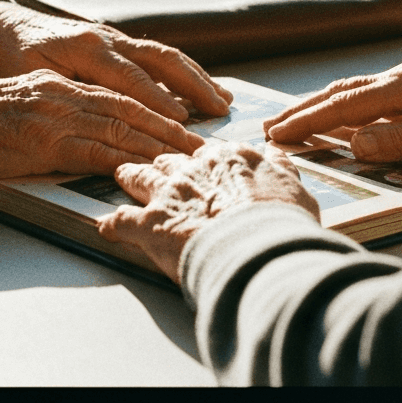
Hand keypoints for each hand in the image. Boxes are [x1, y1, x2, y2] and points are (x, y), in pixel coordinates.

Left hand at [0, 0, 231, 120]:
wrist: (3, 26)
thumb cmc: (12, 58)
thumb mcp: (29, 77)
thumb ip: (68, 93)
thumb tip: (104, 117)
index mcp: (86, 47)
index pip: (132, 77)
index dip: (159, 101)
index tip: (183, 122)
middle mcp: (107, 38)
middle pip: (161, 59)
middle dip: (194, 85)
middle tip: (220, 109)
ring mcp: (115, 37)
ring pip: (166, 55)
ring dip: (197, 77)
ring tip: (223, 99)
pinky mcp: (118, 41)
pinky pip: (157, 55)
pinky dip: (184, 71)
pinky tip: (200, 86)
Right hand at [0, 69, 205, 187]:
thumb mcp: (26, 104)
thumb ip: (60, 114)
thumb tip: (88, 134)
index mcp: (65, 85)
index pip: (124, 94)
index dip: (160, 107)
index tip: (188, 120)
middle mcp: (69, 94)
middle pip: (135, 108)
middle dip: (174, 125)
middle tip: (205, 141)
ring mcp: (61, 117)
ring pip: (124, 128)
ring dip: (162, 144)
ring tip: (190, 157)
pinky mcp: (49, 142)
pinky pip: (97, 151)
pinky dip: (127, 159)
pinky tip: (149, 168)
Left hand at [97, 142, 319, 281]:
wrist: (258, 249)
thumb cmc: (280, 223)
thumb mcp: (293, 187)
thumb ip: (279, 168)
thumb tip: (274, 153)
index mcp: (229, 159)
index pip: (208, 153)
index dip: (202, 160)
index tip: (199, 164)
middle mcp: (194, 169)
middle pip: (170, 159)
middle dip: (163, 163)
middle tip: (157, 165)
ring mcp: (168, 194)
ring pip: (140, 176)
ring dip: (130, 176)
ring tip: (122, 174)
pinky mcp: (149, 224)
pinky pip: (121, 222)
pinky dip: (114, 225)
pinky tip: (108, 227)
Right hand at [263, 60, 401, 161]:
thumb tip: (355, 143)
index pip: (346, 104)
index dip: (309, 120)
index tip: (278, 135)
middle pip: (343, 92)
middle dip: (304, 110)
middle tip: (270, 129)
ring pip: (356, 92)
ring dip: (322, 107)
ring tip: (294, 122)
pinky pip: (374, 98)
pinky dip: (347, 108)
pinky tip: (342, 121)